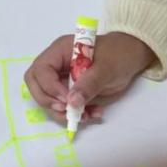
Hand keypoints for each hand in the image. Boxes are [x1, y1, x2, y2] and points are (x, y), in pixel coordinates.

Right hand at [24, 32, 154, 121]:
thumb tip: (71, 102)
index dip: (49, 86)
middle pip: (35, 83)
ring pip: (48, 98)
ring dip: (62, 112)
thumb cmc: (118, 55)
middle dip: (47, 101)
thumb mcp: (106, 68)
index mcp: (60, 50)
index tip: (67, 99)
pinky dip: (75, 114)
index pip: (41, 69)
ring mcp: (62, 77)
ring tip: (86, 115)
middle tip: (66, 110)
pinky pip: (64, 105)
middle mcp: (57, 64)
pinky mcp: (70, 90)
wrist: (131, 58)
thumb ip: (88, 84)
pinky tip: (93, 114)